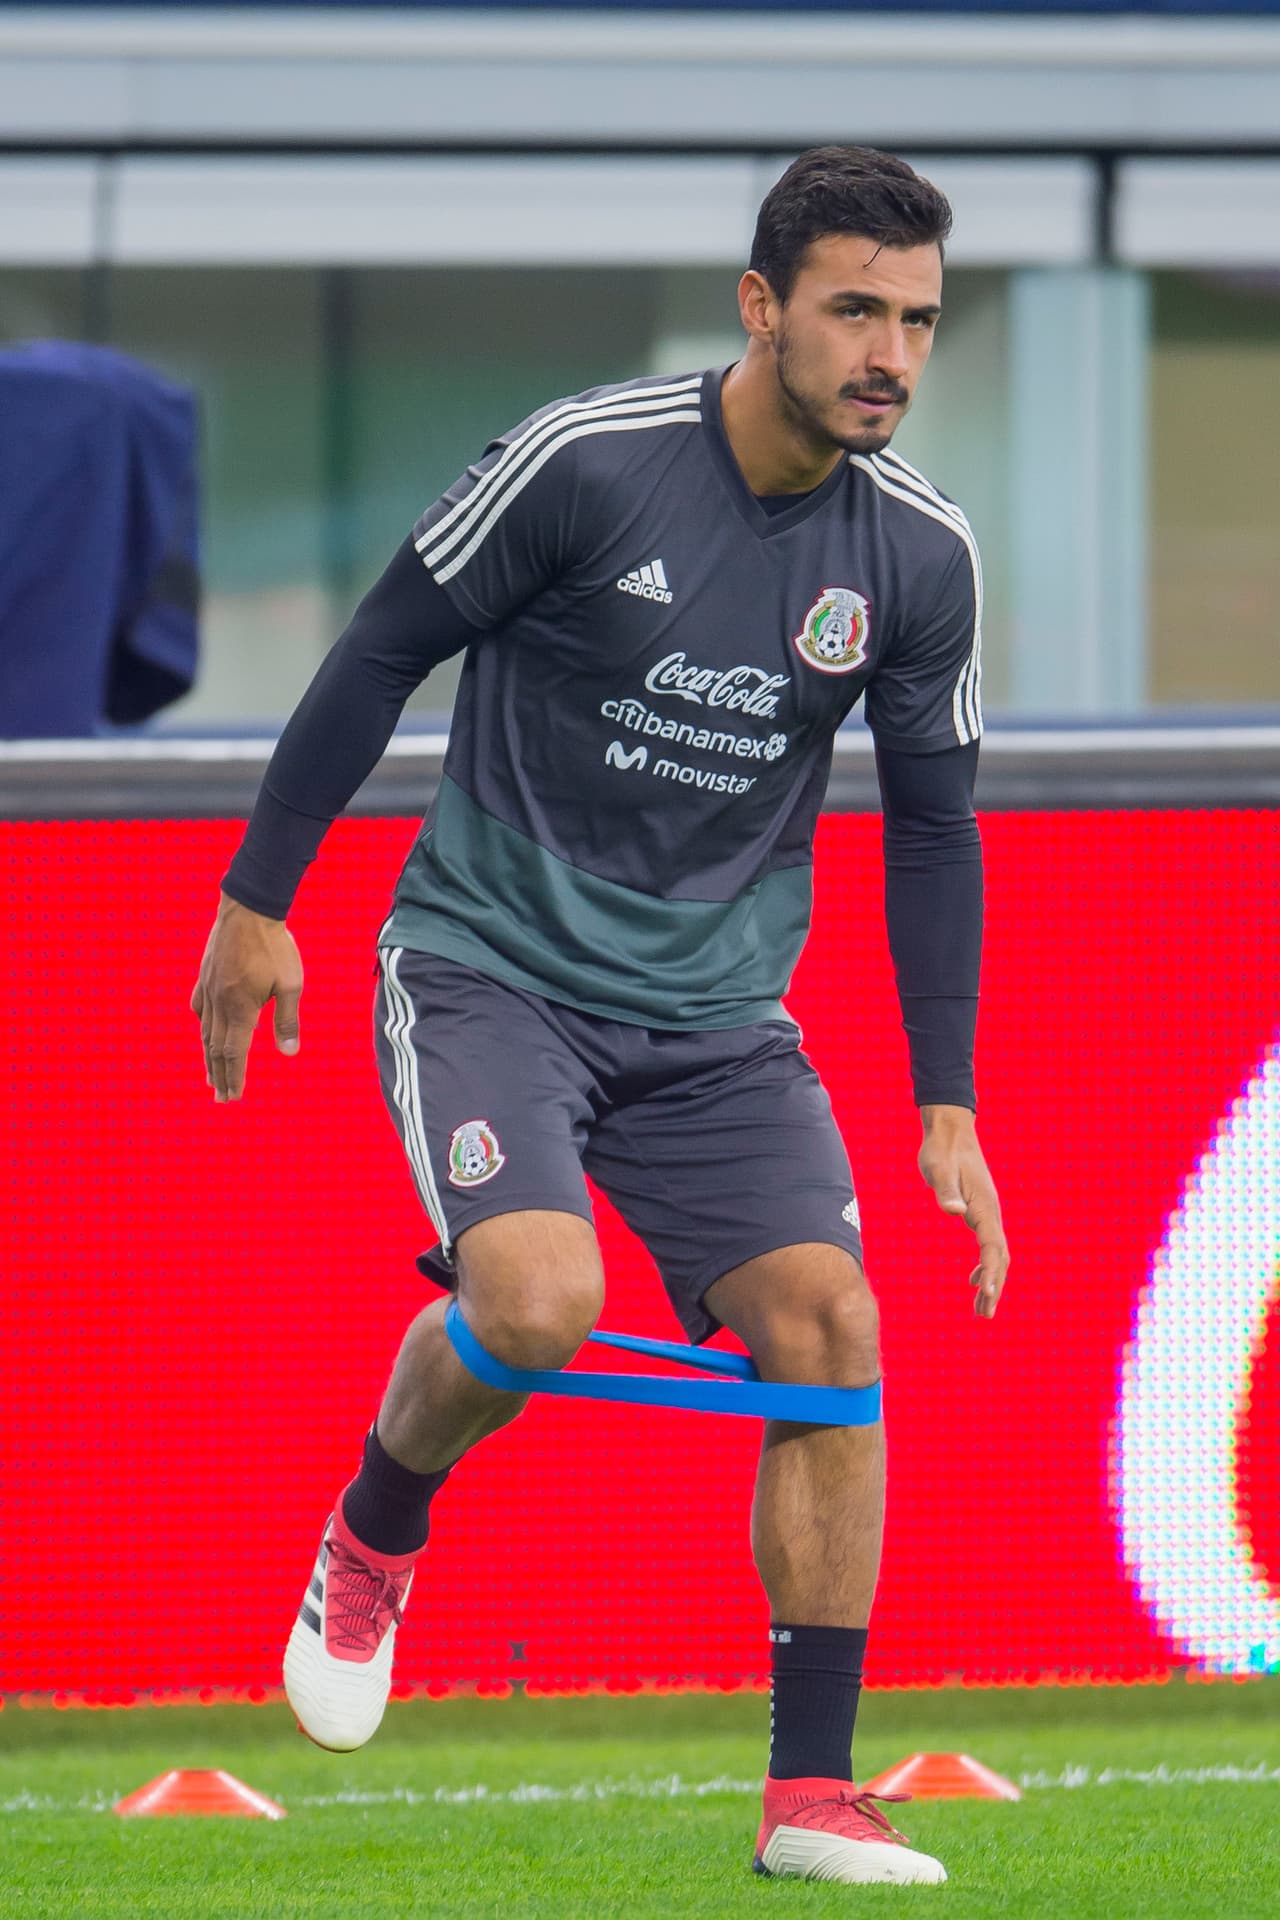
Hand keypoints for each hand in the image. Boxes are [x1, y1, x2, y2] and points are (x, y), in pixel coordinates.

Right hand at [190, 891, 302, 1101]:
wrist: (248, 909)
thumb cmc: (274, 946)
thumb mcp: (290, 984)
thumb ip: (287, 1020)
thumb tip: (288, 1053)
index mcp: (241, 1009)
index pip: (235, 1053)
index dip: (235, 1077)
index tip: (234, 1097)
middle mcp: (219, 1003)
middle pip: (217, 1048)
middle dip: (221, 1075)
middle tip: (221, 1098)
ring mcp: (208, 989)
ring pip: (206, 1031)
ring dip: (209, 1057)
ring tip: (210, 1076)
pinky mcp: (205, 974)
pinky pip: (200, 1007)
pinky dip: (203, 1025)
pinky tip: (204, 1031)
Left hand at [917, 1105, 1008, 1319]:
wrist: (949, 1131)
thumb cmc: (941, 1151)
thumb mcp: (939, 1169)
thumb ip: (946, 1190)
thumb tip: (953, 1210)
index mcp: (983, 1206)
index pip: (992, 1247)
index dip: (992, 1273)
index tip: (987, 1295)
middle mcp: (990, 1212)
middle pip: (999, 1257)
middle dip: (994, 1286)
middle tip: (984, 1315)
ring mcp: (986, 1212)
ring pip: (995, 1254)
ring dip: (990, 1281)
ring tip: (981, 1309)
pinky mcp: (978, 1210)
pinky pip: (987, 1245)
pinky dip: (983, 1266)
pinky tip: (972, 1281)